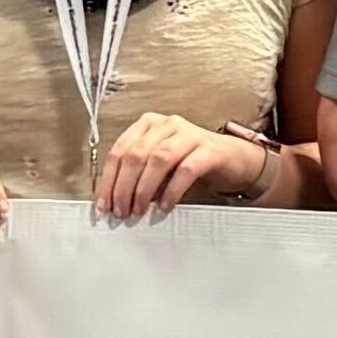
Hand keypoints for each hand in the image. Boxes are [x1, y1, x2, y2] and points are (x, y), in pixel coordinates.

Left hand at [95, 113, 266, 223]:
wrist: (232, 159)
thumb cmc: (191, 161)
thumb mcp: (159, 165)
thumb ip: (138, 174)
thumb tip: (114, 201)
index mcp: (148, 124)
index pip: (119, 151)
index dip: (108, 181)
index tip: (103, 206)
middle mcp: (167, 124)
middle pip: (135, 155)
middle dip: (123, 188)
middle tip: (121, 212)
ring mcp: (189, 135)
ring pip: (157, 160)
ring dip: (143, 190)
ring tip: (138, 210)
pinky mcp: (208, 150)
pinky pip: (185, 170)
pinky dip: (171, 190)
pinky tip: (164, 205)